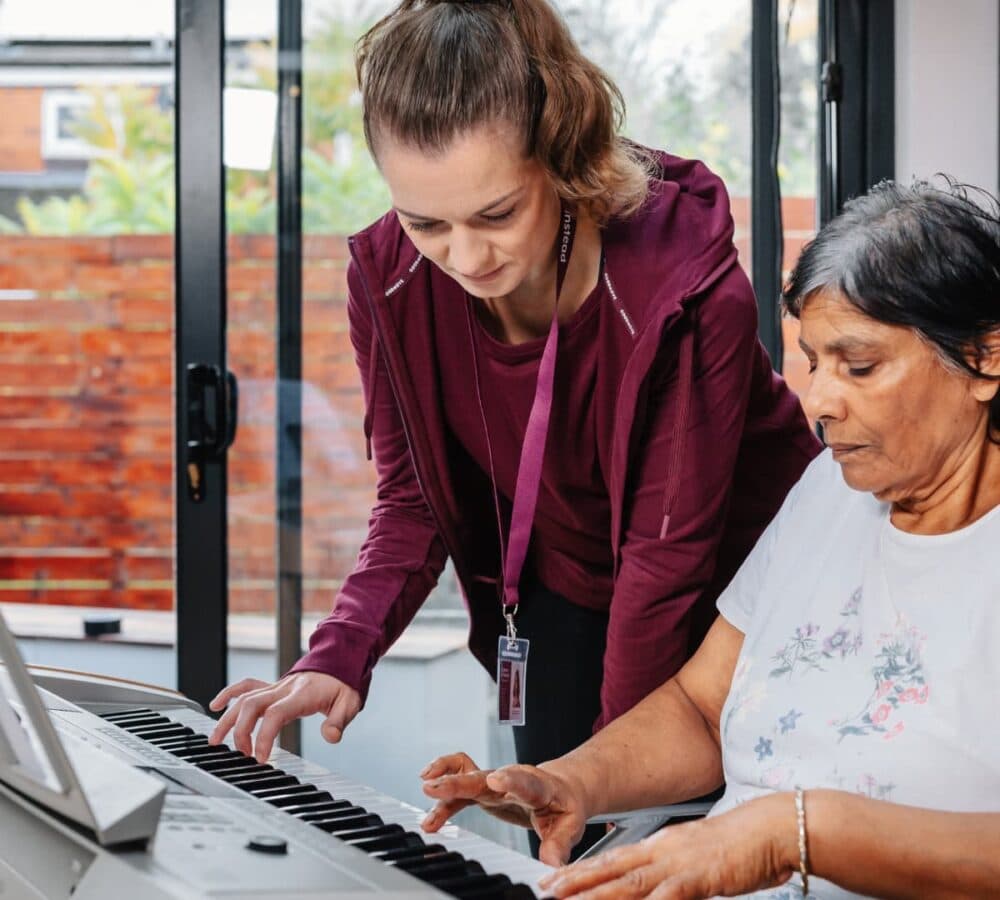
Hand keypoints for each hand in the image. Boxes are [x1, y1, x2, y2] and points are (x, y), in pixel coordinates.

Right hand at [207, 672, 360, 762]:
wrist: (341, 662)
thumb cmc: (344, 685)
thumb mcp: (350, 703)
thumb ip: (339, 720)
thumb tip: (331, 737)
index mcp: (301, 694)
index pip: (275, 713)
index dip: (264, 736)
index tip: (260, 758)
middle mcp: (284, 688)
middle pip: (252, 705)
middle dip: (240, 731)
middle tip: (242, 755)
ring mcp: (276, 686)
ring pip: (244, 698)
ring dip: (227, 719)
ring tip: (216, 741)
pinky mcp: (273, 686)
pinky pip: (247, 686)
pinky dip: (229, 694)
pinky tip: (216, 706)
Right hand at [421, 753, 588, 865]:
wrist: (561, 788)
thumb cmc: (563, 805)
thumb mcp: (570, 825)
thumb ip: (559, 844)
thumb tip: (551, 865)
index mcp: (537, 786)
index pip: (523, 780)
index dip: (509, 780)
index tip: (495, 780)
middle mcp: (511, 779)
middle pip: (483, 776)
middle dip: (458, 780)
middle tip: (435, 786)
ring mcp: (494, 782)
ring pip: (466, 772)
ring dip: (445, 777)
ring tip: (425, 786)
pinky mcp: (483, 789)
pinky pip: (460, 788)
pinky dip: (444, 799)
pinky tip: (430, 819)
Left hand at [538, 793, 798, 898]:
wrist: (772, 828)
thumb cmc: (743, 848)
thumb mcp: (699, 862)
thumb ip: (675, 877)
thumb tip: (657, 891)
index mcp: (663, 845)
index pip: (613, 859)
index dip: (582, 871)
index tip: (555, 880)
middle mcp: (664, 850)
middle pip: (611, 868)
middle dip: (576, 881)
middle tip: (545, 891)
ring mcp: (679, 863)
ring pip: (628, 882)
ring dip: (596, 894)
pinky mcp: (699, 877)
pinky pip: (667, 896)